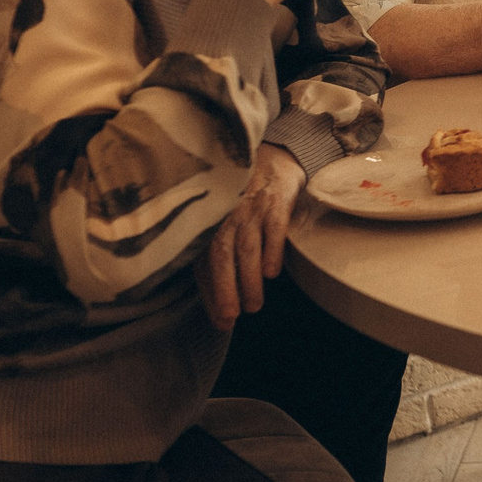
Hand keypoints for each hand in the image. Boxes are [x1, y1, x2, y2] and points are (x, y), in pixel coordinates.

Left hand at [201, 145, 303, 330]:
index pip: (205, 263)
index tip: (221, 320)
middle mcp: (227, 216)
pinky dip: (271, 250)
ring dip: (248, 278)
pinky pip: (273, 227)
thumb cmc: (247, 201)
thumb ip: (221, 261)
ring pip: (246, 246)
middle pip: (221, 255)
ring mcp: (252, 208)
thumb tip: (219, 309)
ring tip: (254, 306)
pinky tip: (271, 272)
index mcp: (211, 224)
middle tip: (231, 316)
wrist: (275, 160)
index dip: (211, 293)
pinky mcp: (277, 201)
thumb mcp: (229, 224)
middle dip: (224, 287)